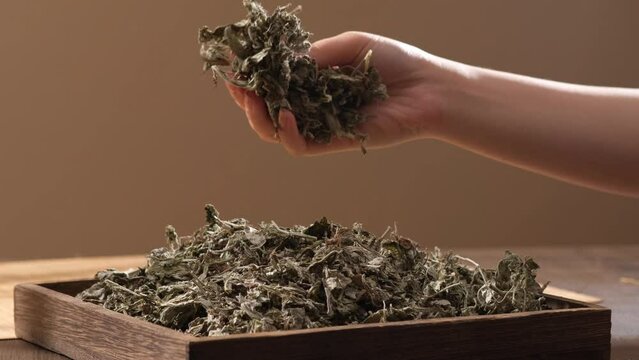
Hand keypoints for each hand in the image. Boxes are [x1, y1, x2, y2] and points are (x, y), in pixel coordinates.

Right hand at [226, 31, 455, 155]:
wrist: (428, 87)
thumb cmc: (394, 61)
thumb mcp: (349, 45)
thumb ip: (315, 55)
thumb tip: (282, 64)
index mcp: (314, 80)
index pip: (273, 82)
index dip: (250, 75)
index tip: (230, 64)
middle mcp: (313, 104)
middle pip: (268, 109)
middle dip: (246, 99)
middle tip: (235, 86)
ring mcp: (322, 124)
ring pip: (277, 131)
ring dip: (258, 117)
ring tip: (251, 101)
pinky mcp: (334, 142)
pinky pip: (301, 145)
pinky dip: (287, 133)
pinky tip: (284, 115)